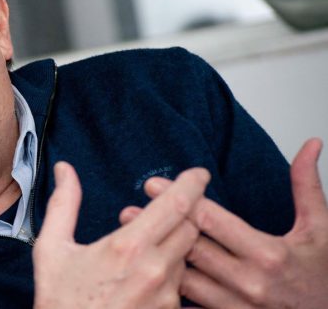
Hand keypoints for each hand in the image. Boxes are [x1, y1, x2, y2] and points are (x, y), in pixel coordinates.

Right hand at [32, 161, 209, 308]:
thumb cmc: (59, 301)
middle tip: (165, 211)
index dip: (192, 184)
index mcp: (127, 247)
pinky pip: (180, 286)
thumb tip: (64, 169)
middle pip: (190, 228)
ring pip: (186, 257)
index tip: (198, 174)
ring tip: (147, 249)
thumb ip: (63, 204)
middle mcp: (154, 271)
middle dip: (181, 215)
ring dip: (174, 246)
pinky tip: (145, 277)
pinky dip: (169, 274)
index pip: (176, 205)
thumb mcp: (52, 249)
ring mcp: (166, 298)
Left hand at [122, 138, 327, 307]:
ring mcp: (237, 306)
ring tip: (129, 240)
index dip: (179, 198)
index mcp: (267, 254)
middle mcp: (249, 282)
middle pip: (190, 247)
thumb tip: (310, 145)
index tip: (153, 184)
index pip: (211, 220)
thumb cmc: (323, 277)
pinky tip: (151, 276)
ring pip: (184, 279)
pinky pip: (190, 306)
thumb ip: (307, 186)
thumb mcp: (321, 229)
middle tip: (128, 210)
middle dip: (157, 227)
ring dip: (157, 258)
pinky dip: (171, 290)